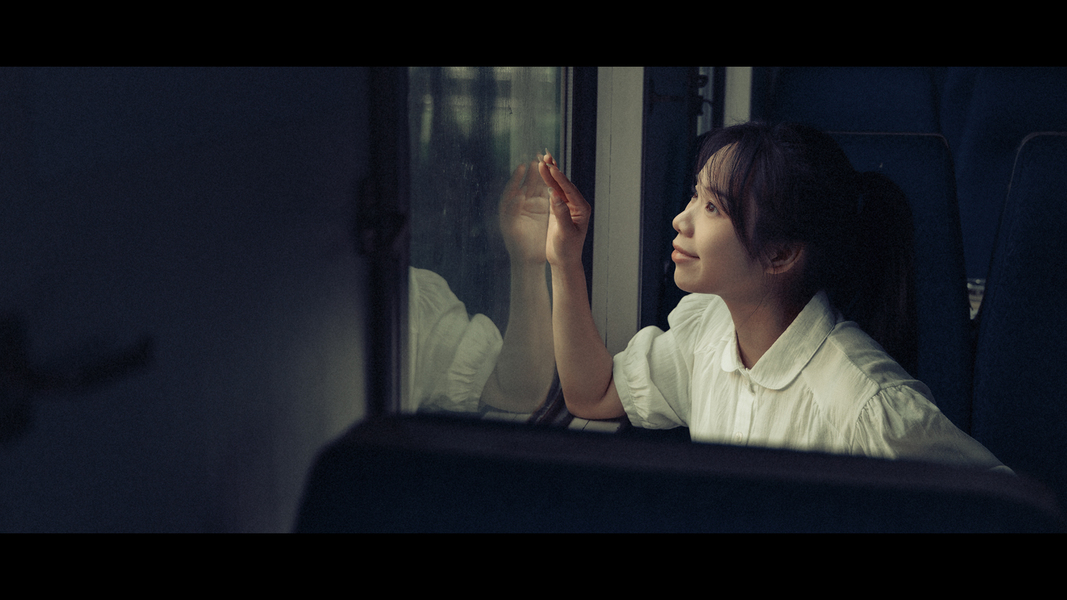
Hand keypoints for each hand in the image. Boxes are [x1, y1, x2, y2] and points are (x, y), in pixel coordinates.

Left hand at [499, 161, 550, 265]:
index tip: (521, 168)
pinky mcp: (542, 209)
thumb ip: (512, 211)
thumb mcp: (512, 228)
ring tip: (546, 164)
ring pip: (536, 186)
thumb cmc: (519, 247)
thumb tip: (517, 195)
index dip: (516, 178)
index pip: (512, 188)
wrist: (529, 260)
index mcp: (509, 208)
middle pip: (525, 184)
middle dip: (531, 172)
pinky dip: (549, 184)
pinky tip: (554, 177)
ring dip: (541, 175)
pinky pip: (545, 193)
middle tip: (536, 160)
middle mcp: (520, 205)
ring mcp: (531, 206)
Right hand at [538, 151, 589, 267]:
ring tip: (542, 161)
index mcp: (582, 209)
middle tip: (545, 158)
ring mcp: (568, 206)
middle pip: (564, 185)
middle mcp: (577, 205)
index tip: (552, 168)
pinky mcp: (560, 208)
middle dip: (554, 171)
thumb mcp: (565, 233)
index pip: (570, 191)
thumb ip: (561, 214)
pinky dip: (547, 183)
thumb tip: (555, 196)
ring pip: (558, 187)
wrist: (564, 260)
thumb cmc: (567, 249)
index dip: (560, 179)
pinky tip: (542, 173)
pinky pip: (553, 192)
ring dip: (550, 174)